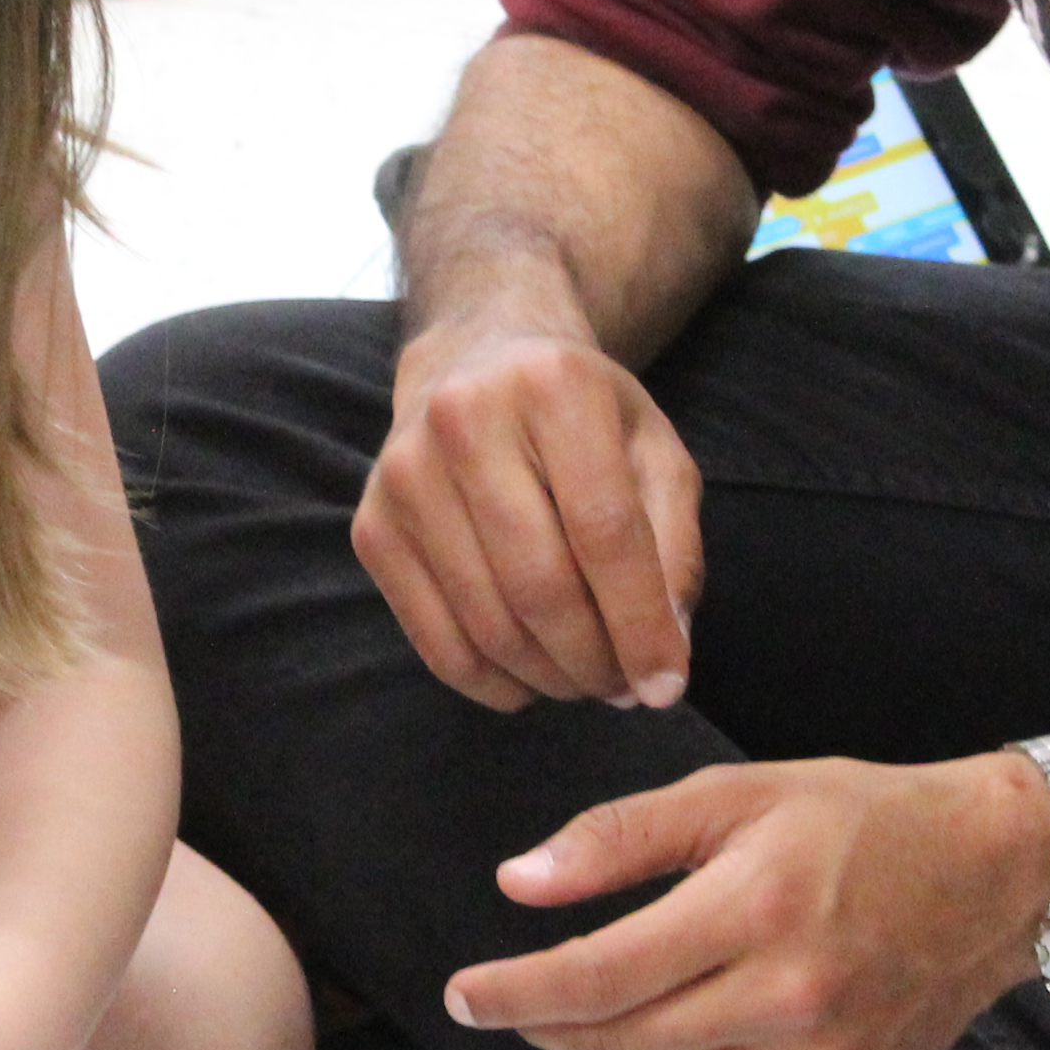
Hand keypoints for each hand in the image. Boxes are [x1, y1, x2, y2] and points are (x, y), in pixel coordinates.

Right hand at [357, 307, 706, 710]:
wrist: (477, 361)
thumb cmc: (582, 416)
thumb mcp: (654, 453)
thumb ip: (676, 548)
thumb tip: (664, 659)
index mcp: (553, 388)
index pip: (606, 534)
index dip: (641, 624)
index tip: (666, 686)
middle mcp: (465, 421)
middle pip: (541, 586)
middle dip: (594, 661)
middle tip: (624, 687)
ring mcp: (406, 475)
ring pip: (488, 624)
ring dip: (549, 677)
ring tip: (586, 679)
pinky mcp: (373, 526)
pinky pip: (435, 640)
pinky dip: (491, 682)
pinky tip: (529, 678)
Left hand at [443, 754, 1049, 1049]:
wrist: (992, 877)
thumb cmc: (860, 821)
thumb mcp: (735, 796)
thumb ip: (617, 839)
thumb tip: (516, 884)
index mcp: (753, 910)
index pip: (594, 979)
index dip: (511, 994)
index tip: (464, 993)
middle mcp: (786, 1002)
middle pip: (612, 1049)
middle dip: (541, 1031)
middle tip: (514, 1004)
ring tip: (572, 1031)